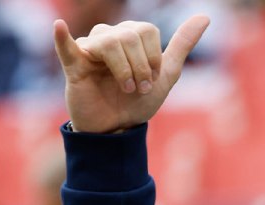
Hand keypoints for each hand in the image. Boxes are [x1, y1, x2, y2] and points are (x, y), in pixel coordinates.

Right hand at [53, 16, 209, 133]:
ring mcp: (90, 50)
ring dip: (124, 70)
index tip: (151, 79)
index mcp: (129, 36)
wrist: (118, 128)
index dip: (153, 57)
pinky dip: (62, 37)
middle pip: (130, 35)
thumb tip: (204, 17)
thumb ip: (182, 45)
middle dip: (141, 66)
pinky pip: (66, 47)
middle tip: (138, 88)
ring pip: (110, 42)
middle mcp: (108, 37)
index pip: (146, 30)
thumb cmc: (138, 100)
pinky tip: (60, 27)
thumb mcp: (166, 74)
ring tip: (125, 88)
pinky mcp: (74, 66)